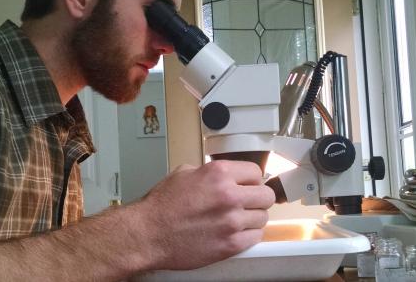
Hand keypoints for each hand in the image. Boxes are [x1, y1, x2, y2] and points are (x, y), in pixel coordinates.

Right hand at [135, 160, 275, 270]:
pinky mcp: (230, 244)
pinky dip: (248, 235)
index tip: (248, 185)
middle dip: (258, 198)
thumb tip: (226, 175)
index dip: (252, 179)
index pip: (256, 172)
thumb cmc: (162, 205)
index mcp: (219, 173)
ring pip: (263, 217)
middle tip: (247, 202)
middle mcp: (229, 195)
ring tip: (237, 219)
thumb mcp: (184, 173)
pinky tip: (235, 232)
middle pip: (266, 195)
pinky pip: (256, 237)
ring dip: (253, 218)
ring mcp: (231, 221)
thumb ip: (210, 172)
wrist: (148, 234)